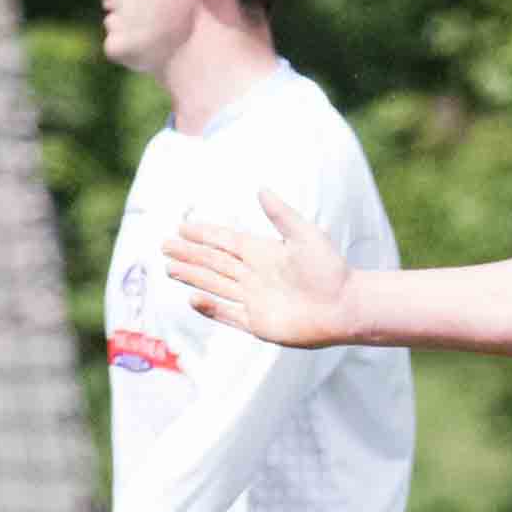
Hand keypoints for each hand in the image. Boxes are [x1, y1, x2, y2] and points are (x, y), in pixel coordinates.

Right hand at [165, 190, 353, 347]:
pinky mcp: (259, 323)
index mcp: (265, 253)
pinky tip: (193, 297)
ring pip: (216, 286)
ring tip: (169, 268)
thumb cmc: (330, 270)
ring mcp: (256, 300)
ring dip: (193, 277)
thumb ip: (281, 214)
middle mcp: (256, 276)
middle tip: (165, 245)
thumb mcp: (305, 236)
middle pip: (215, 263)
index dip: (204, 234)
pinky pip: (228, 314)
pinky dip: (210, 308)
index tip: (181, 226)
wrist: (346, 308)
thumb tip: (261, 188)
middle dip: (190, 254)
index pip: (226, 242)